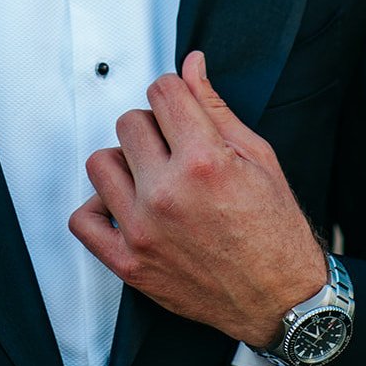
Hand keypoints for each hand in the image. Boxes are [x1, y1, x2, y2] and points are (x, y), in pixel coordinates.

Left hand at [68, 50, 326, 347]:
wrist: (282, 300)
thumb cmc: (276, 231)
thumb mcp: (258, 157)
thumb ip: (215, 107)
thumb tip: (191, 65)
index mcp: (203, 161)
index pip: (162, 92)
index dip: (173, 92)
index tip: (179, 107)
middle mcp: (167, 194)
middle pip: (129, 122)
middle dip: (153, 127)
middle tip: (175, 147)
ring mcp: (143, 230)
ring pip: (100, 163)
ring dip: (125, 163)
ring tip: (151, 177)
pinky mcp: (129, 264)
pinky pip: (83, 220)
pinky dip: (97, 209)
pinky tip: (125, 206)